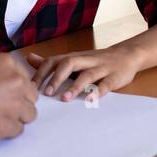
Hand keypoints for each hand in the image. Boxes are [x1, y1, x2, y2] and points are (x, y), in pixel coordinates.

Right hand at [0, 53, 37, 143]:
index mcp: (7, 63)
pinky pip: (17, 130)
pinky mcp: (9, 126)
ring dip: (14, 118)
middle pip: (30, 97)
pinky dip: (6, 131)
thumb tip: (6, 83)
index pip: (24, 79)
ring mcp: (14, 105)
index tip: (3, 95)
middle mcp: (15, 82)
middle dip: (18, 103)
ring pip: (27, 115)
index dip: (14, 89)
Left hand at [26, 46, 140, 101]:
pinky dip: (98, 92)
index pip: (54, 61)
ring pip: (87, 74)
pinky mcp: (114, 77)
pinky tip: (91, 101)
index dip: (41, 73)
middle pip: (69, 63)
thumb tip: (29, 58)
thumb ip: (52, 62)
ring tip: (65, 99)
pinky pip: (107, 84)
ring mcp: (101, 68)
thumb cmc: (95, 60)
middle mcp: (86, 60)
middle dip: (56, 78)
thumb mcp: (73, 59)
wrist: (127, 55)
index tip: (31, 88)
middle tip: (46, 94)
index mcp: (74, 57)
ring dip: (75, 86)